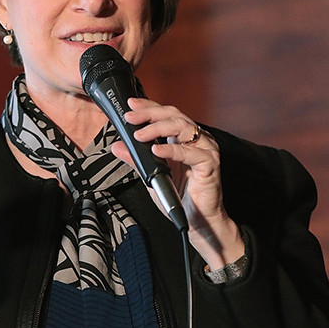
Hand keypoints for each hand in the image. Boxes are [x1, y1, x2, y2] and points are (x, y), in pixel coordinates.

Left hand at [112, 98, 243, 269]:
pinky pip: (191, 152)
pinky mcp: (210, 164)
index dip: (149, 107)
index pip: (167, 115)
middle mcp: (197, 141)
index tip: (131, 106)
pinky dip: (172, 149)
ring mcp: (206, 150)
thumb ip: (137, 160)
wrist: (197, 221)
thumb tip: (119, 147)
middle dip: (151, 114)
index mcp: (184, 140)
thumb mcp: (151, 176)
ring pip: (184, 127)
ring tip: (140, 135)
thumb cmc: (180, 198)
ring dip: (159, 128)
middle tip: (131, 118)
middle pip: (175, 115)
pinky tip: (156, 150)